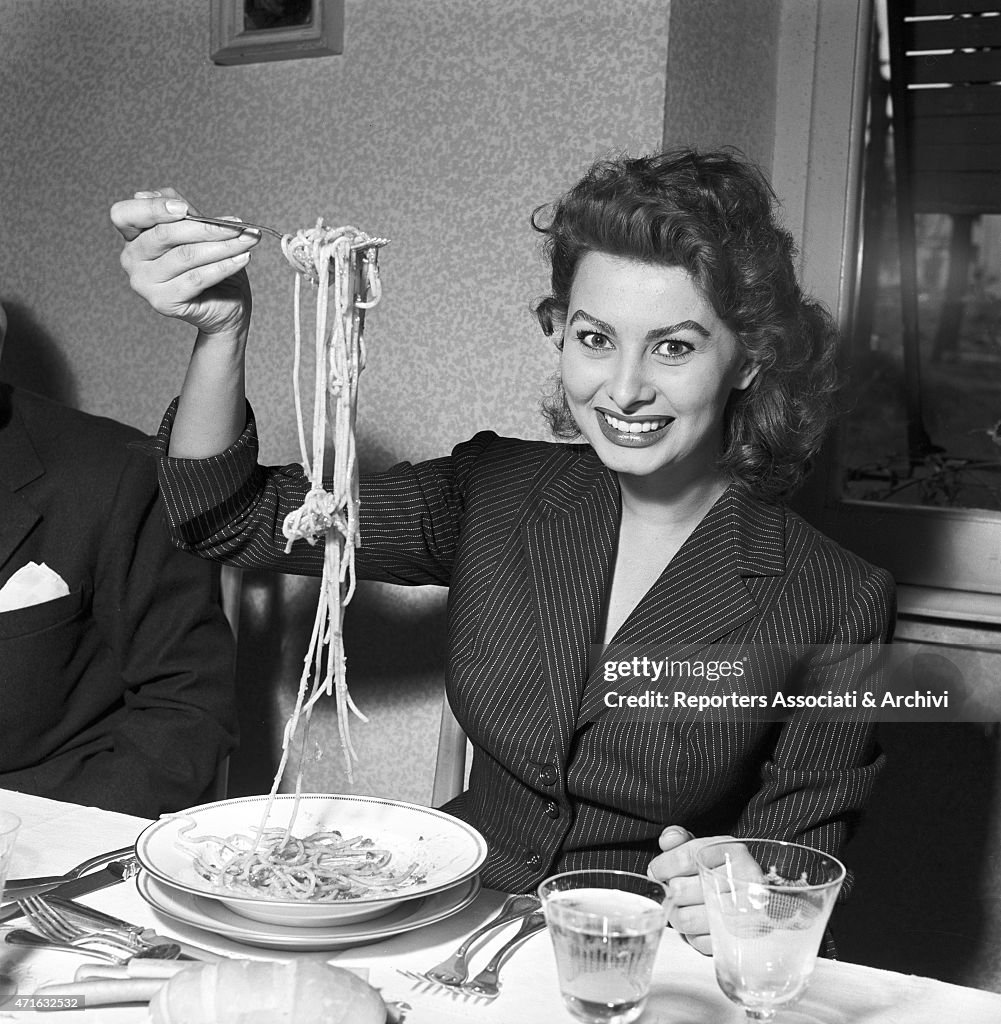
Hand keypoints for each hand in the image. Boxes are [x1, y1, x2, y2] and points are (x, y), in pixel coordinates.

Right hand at [110, 188, 258, 338]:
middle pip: (164, 234)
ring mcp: (144, 284)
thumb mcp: (197, 232)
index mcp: (133, 237)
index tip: (185, 208)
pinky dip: (224, 266)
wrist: (226, 307)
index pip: (123, 214)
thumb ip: (180, 212)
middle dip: (207, 227)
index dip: (151, 208)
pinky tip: (243, 258)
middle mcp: (131, 260)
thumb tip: (159, 196)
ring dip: (223, 246)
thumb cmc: (210, 265)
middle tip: (238, 225)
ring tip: (247, 239)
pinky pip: (197, 278)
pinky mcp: (164, 302)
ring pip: (185, 256)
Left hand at [647, 826, 736, 955]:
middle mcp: (740, 879)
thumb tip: (668, 839)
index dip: (662, 866)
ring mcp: (742, 911)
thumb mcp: (708, 849)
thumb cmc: (727, 873)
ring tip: (683, 909)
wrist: (760, 900)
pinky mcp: (740, 940)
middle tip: (673, 893)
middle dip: (670, 893)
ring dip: (677, 916)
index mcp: (730, 852)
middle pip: (681, 889)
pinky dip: (692, 936)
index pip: (685, 858)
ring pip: (686, 919)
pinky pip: (700, 942)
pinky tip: (699, 925)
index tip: (656, 871)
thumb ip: (682, 841)